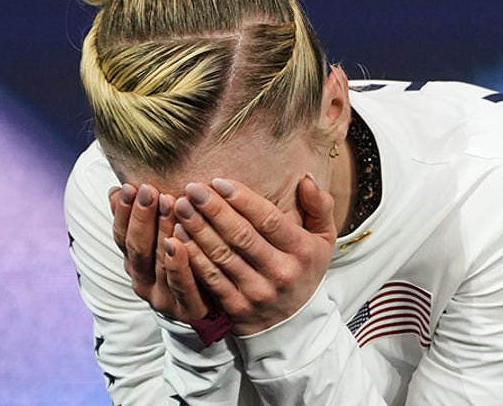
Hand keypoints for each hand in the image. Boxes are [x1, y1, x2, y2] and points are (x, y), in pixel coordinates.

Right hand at [109, 183, 210, 322]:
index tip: (129, 186)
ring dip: (162, 231)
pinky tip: (177, 242)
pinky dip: (177, 263)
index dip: (123, 212)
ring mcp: (163, 298)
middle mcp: (143, 282)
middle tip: (148, 189)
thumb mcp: (162, 239)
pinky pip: (181, 285)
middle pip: (137, 247)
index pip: (122, 236)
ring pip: (158, 262)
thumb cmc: (190, 264)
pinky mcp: (186, 309)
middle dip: (141, 216)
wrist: (217, 307)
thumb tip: (114, 189)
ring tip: (168, 204)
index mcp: (135, 264)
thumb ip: (144, 218)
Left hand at [172, 175, 336, 334]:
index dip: (242, 199)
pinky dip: (193, 257)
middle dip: (214, 210)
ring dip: (198, 230)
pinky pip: (211, 279)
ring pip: (222, 256)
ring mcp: (257, 292)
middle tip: (192, 189)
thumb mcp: (324, 238)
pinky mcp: (237, 308)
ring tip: (181, 207)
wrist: (294, 324)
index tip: (219, 181)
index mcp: (302, 250)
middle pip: (241, 236)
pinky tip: (178, 237)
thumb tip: (307, 178)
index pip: (268, 220)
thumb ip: (320, 206)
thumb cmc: (304, 269)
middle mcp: (280, 272)